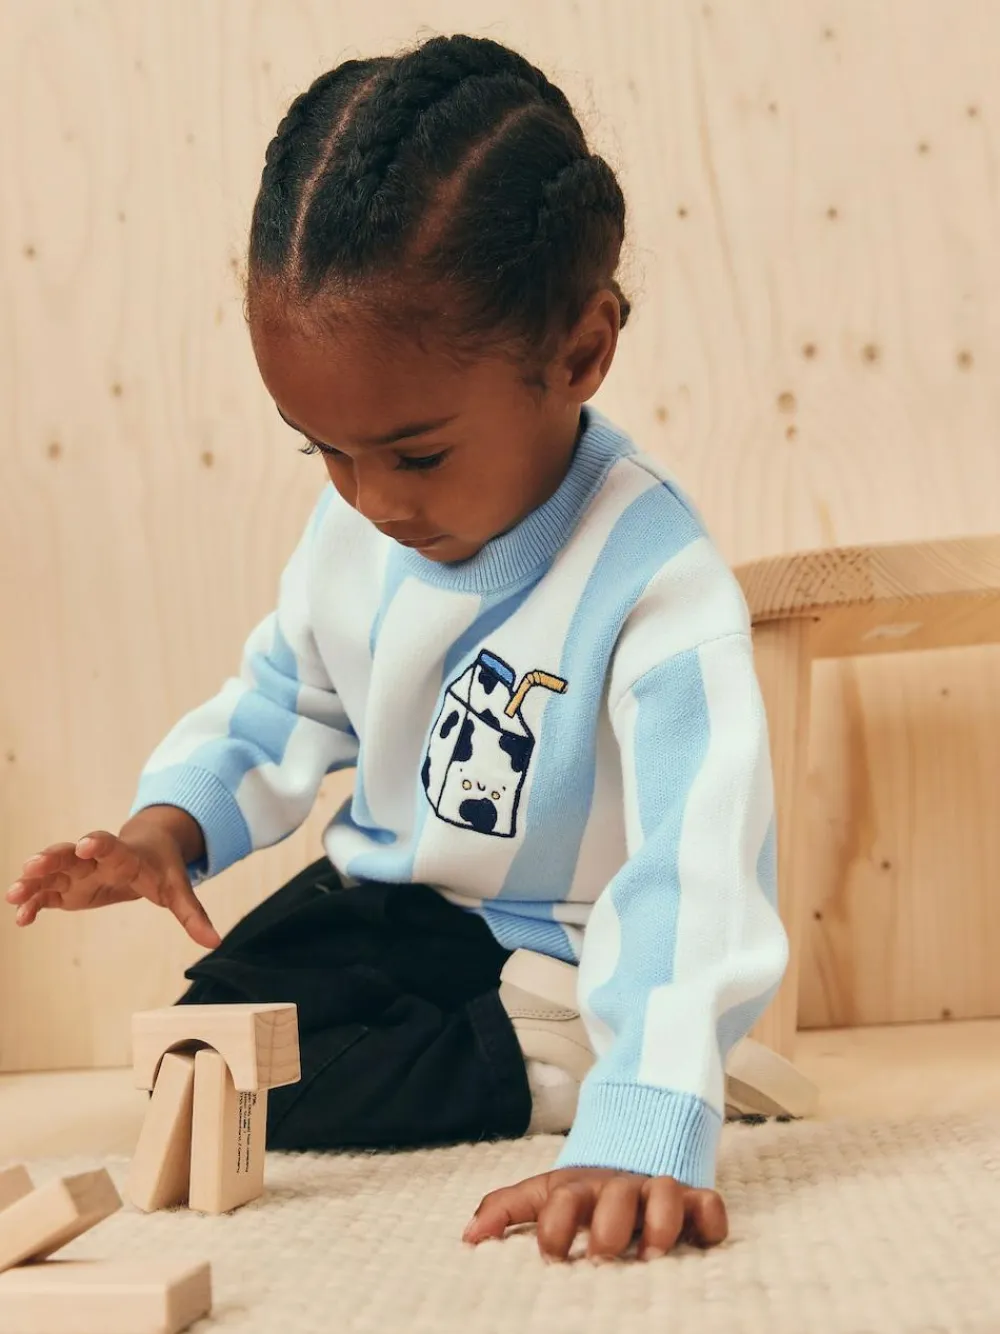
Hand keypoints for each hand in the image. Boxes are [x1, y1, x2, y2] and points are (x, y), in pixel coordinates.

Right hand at [5, 808, 220, 948]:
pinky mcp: (67, 888)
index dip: (100, 844)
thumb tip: (215, 942)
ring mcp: (78, 873)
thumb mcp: (179, 890)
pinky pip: (46, 894)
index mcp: (125, 855)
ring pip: (51, 872)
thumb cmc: (161, 869)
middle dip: (52, 859)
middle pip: (71, 855)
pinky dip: (33, 902)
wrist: (146, 849)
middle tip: (33, 864)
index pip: (111, 846)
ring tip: (13, 894)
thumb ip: (192, 914)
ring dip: (33, 881)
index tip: (87, 844)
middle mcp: (95, 860)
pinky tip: (21, 917)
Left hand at [463, 1167, 727, 1262]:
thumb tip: (467, 1238)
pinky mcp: (694, 1199)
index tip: (552, 1258)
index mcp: (579, 1187)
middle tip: (603, 1256)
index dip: (556, 1227)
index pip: (564, 1200)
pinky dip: (710, 1221)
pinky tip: (701, 1243)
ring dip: (661, 1223)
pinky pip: (710, 1203)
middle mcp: (619, 1187)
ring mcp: (658, 1191)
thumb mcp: (542, 1194)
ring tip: (651, 1256)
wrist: (630, 1153)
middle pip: (617, 1196)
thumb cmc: (581, 1193)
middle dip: (610, 1226)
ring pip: (667, 1193)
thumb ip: (505, 1210)